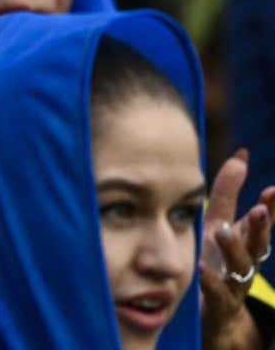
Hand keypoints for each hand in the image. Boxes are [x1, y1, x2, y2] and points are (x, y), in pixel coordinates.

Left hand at [201, 149, 274, 349]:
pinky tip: (200, 268)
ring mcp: (235, 284)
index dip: (271, 207)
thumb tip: (241, 154)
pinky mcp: (219, 304)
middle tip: (261, 209)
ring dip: (235, 248)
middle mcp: (245, 262)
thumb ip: (228, 192)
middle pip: (258, 243)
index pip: (262, 221)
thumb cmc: (217, 260)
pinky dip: (210, 281)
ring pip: (241, 267)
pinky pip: (218, 294)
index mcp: (246, 241)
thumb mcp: (219, 223)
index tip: (274, 190)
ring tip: (223, 231)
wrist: (215, 313)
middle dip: (262, 226)